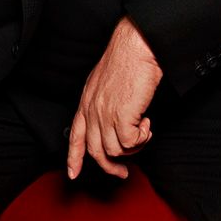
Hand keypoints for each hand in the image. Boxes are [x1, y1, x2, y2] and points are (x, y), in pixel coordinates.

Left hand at [67, 17, 162, 178]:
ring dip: (134, 146)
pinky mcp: (122, 116)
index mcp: (86, 102)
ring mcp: (105, 114)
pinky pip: (131, 143)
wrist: (137, 46)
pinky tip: (147, 125)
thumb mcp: (105, 82)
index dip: (73, 158)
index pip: (75, 137)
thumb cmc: (127, 58)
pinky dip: (142, 138)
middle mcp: (92, 111)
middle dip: (110, 167)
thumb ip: (103, 101)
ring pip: (115, 150)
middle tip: (123, 173)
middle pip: (96, 151)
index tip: (73, 174)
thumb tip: (113, 120)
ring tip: (144, 130)